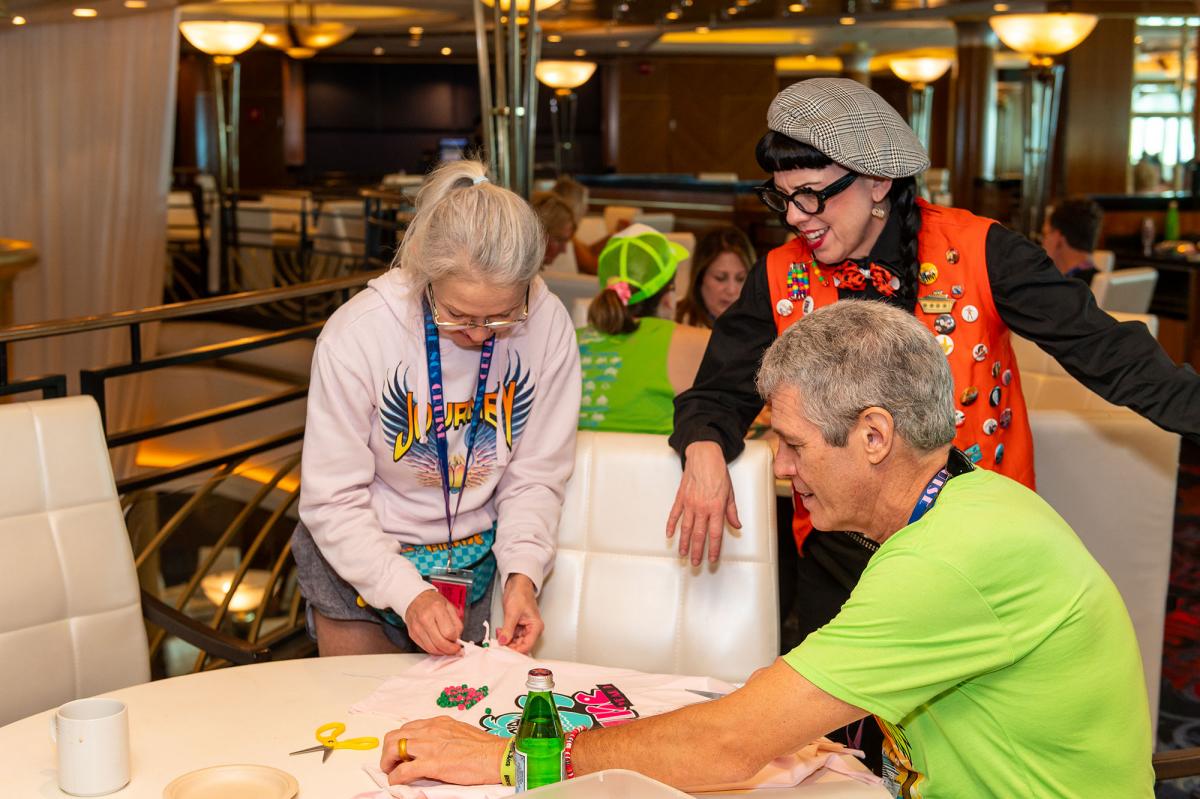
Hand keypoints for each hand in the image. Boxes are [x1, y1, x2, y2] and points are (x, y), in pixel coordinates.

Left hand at [381, 717, 506, 785]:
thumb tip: (433, 746)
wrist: (495, 755)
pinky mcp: (432, 764)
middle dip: (388, 750)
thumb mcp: (459, 732)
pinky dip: (396, 777)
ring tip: (391, 771)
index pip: (408, 728)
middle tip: (391, 762)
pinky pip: (404, 770)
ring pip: (394, 748)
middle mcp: (430, 730)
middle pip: (395, 735)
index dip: (401, 740)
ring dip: (388, 762)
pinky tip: (397, 781)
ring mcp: (429, 746)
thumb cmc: (483, 747)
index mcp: (438, 723)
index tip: (401, 751)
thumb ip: (442, 736)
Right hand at [403, 589, 463, 655]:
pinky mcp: (412, 634)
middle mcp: (425, 618)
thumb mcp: (449, 606)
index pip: (449, 632)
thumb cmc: (433, 602)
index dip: (455, 639)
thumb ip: (456, 623)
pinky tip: (439, 647)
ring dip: (442, 652)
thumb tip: (458, 639)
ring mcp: (417, 627)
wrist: (415, 599)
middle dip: (450, 650)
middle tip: (456, 650)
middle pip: (440, 642)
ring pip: (432, 648)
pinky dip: (434, 651)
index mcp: (437, 609)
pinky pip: (425, 648)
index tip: (458, 641)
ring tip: (448, 650)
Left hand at [498, 573, 542, 652]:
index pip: (527, 645)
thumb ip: (508, 629)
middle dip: (509, 646)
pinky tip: (500, 632)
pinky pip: (511, 636)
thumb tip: (503, 641)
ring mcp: (525, 629)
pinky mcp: (518, 627)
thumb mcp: (512, 613)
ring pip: (515, 642)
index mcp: (536, 627)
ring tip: (498, 635)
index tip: (505, 651)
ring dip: (506, 641)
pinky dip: (505, 636)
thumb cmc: (521, 594)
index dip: (516, 650)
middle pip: (521, 646)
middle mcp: (532, 630)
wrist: (517, 584)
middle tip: (498, 644)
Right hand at [666, 441, 740, 565]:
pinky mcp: (680, 497)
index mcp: (716, 507)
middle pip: (699, 534)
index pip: (715, 533)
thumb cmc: (719, 473)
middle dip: (697, 550)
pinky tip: (669, 535)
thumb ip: (732, 511)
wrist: (704, 456)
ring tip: (682, 554)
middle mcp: (702, 508)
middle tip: (695, 563)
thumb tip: (737, 526)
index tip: (712, 559)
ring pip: (686, 528)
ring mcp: (689, 503)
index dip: (714, 548)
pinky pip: (674, 514)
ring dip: (684, 542)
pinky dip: (670, 525)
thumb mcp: (730, 493)